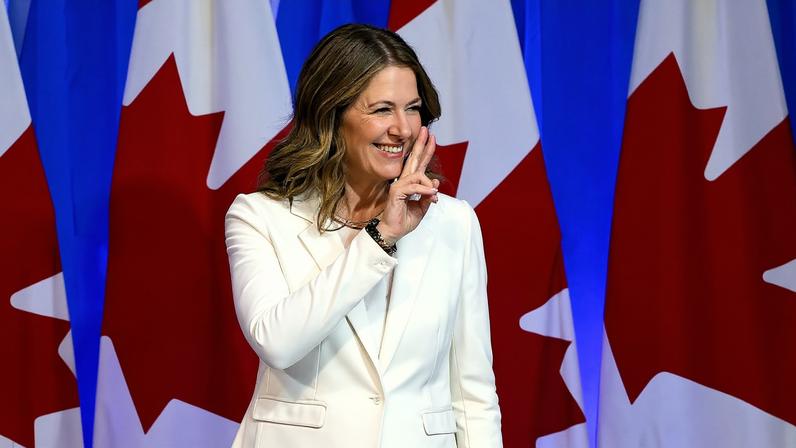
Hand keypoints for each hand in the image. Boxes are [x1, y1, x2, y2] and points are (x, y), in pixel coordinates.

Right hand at [377, 126, 439, 243]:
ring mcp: (398, 185)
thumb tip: (435, 184)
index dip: (425, 151)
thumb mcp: (422, 208)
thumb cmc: (404, 220)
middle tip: (427, 131)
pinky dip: (424, 191)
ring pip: (417, 174)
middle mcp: (403, 181)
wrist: (393, 232)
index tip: (431, 138)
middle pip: (414, 159)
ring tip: (434, 195)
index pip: (418, 164)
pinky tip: (430, 196)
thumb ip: (428, 196)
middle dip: (421, 145)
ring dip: (428, 184)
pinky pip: (414, 187)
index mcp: (409, 183)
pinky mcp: (396, 192)